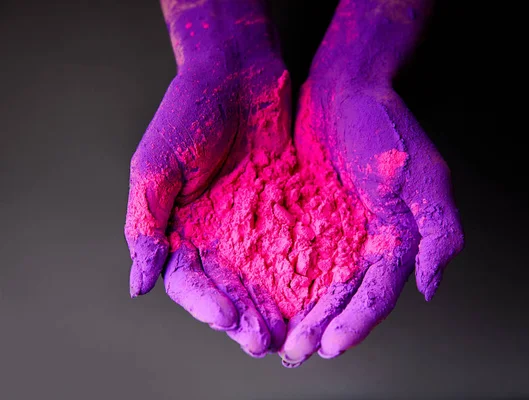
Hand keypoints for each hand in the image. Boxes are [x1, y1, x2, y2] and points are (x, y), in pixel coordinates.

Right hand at [125, 1, 288, 356]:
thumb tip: (138, 285)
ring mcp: (254, 224)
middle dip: (245, 317)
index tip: (226, 319)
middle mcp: (218, 235)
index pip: (190, 281)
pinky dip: (304, 272)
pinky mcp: (287, 208)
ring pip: (264, 277)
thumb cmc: (187, 113)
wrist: (237, 73)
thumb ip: (145, 224)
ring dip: (275, 306)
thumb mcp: (155, 166)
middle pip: (230, 289)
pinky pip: (296, 246)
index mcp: (181, 230)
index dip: (206, 304)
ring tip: (290, 332)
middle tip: (264, 342)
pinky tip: (317, 293)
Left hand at [279, 75, 463, 365]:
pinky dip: (277, 278)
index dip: (355, 323)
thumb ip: (437, 231)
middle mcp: (362, 244)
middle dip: (321, 326)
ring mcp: (331, 231)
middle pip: (342, 297)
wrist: (344, 89)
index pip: (376, 294)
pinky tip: (260, 296)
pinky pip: (289, 253)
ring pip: (313, 283)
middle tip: (295, 351)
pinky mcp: (303, 215)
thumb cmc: (387, 128)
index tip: (331, 346)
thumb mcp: (424, 176)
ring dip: (297, 312)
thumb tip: (430, 287)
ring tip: (275, 336)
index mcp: (395, 242)